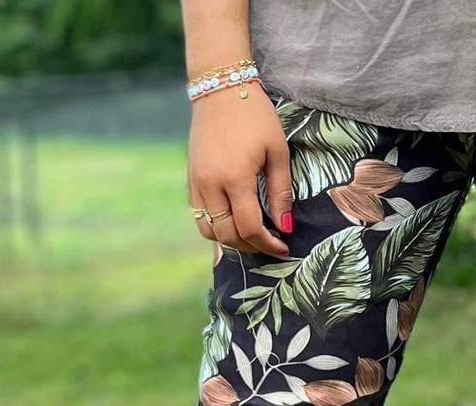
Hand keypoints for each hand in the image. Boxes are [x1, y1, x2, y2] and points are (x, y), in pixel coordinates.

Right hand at [187, 84, 291, 255]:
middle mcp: (210, 185)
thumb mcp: (277, 152)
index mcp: (234, 178)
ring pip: (209, 230)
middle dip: (252, 246)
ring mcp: (196, 183)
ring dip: (232, 240)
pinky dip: (217, 227)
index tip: (284, 247)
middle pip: (228, 235)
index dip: (268, 244)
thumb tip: (284, 226)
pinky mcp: (190, 179)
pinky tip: (235, 221)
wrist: (220, 87)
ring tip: (252, 236)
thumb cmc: (255, 117)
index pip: (250, 228)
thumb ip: (281, 193)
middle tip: (271, 243)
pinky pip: (200, 216)